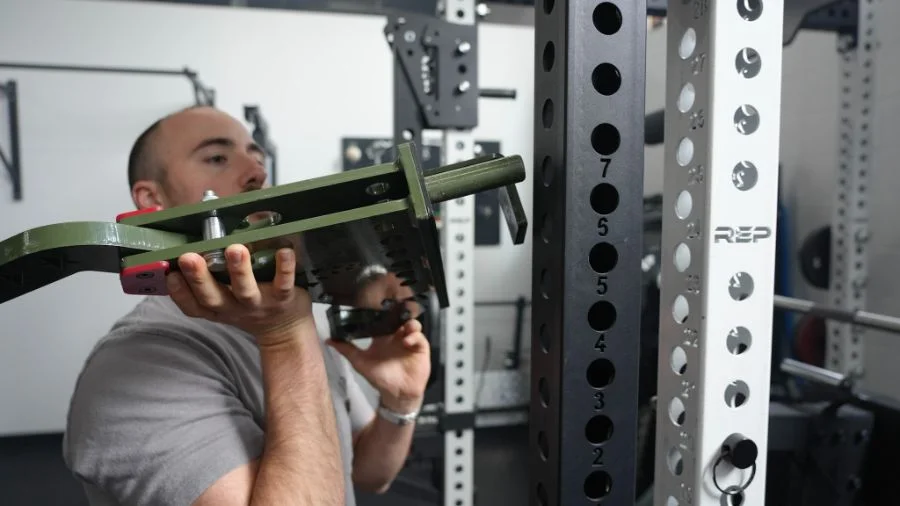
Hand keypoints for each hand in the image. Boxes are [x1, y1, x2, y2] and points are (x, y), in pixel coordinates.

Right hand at [165, 244, 312, 345]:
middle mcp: (234, 307)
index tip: (170, 273)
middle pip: (212, 297)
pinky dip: (284, 268)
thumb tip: (194, 238)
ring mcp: (259, 304)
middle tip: (189, 257)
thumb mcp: (225, 299)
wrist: (284, 329)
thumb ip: (210, 277)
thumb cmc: (249, 305)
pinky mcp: (284, 299)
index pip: (191, 305)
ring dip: (239, 270)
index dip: (179, 292)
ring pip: (246, 290)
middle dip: (199, 277)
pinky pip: (284, 284)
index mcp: (216, 307)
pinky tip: (284, 251)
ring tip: (235, 249)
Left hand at [328, 318, 430, 411]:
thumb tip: (328, 340)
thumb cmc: (379, 378)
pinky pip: (420, 337)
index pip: (383, 320)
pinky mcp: (420, 348)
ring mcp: (409, 341)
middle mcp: (396, 337)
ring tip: (404, 327)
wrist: (396, 394)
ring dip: (409, 323)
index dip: (382, 312)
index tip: (378, 306)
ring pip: (412, 324)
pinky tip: (407, 341)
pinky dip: (414, 336)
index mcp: (382, 337)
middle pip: (400, 318)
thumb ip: (346, 350)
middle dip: (399, 313)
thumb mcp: (360, 362)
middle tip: (396, 311)